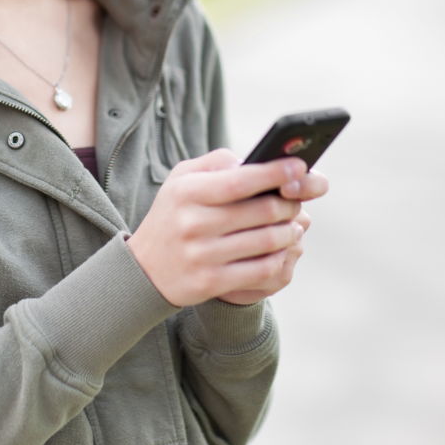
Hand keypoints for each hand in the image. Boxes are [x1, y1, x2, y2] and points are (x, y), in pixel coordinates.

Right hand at [126, 149, 327, 307]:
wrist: (144, 269)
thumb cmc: (174, 214)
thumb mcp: (182, 179)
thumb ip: (217, 161)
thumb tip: (254, 161)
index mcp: (188, 192)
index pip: (240, 180)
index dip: (275, 173)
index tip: (300, 166)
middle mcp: (193, 223)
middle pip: (260, 211)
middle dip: (289, 204)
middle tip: (297, 200)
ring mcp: (202, 255)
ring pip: (265, 242)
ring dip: (288, 231)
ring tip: (293, 225)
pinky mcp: (211, 283)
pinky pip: (260, 271)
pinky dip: (280, 257)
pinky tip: (282, 249)